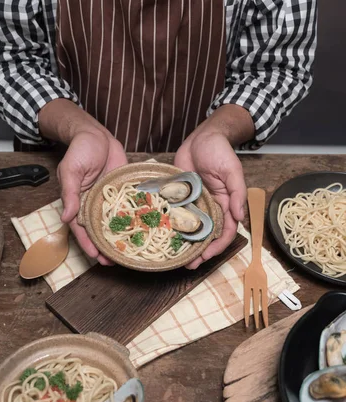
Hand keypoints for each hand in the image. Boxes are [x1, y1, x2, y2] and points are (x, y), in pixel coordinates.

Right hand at [57, 129, 127, 264]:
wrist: (96, 134)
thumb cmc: (80, 149)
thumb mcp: (71, 170)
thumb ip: (70, 194)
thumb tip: (65, 218)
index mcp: (78, 202)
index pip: (81, 228)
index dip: (88, 244)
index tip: (96, 258)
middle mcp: (93, 204)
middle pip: (98, 230)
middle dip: (105, 247)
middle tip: (114, 262)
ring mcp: (108, 199)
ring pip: (114, 222)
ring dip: (120, 237)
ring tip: (128, 252)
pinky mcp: (122, 191)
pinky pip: (128, 207)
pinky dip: (133, 218)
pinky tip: (142, 228)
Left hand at [174, 129, 245, 268]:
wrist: (202, 136)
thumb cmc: (220, 152)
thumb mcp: (232, 171)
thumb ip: (237, 194)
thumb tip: (240, 216)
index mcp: (224, 205)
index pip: (225, 232)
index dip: (217, 246)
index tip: (206, 257)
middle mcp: (209, 208)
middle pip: (206, 235)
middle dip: (199, 252)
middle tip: (188, 265)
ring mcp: (193, 204)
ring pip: (189, 229)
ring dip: (183, 244)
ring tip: (174, 257)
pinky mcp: (179, 197)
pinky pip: (175, 214)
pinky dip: (170, 226)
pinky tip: (162, 235)